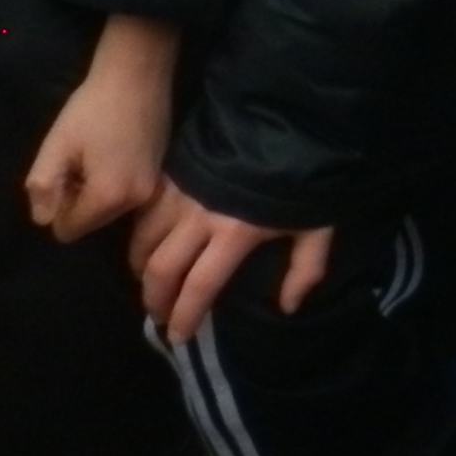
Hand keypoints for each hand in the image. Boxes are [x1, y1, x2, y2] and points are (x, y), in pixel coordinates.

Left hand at [24, 15, 179, 241]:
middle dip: (77, 201)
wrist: (138, 74)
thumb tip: (42, 219)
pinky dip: (114, 183)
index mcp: (109, 197)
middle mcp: (136, 201)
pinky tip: (112, 152)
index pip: (67, 230)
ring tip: (95, 156)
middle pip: (90, 223)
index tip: (63, 173)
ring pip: (108, 211)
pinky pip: (126, 197)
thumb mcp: (57, 145)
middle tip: (78, 162)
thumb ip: (43, 187)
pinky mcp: (159, 176)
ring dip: (95, 192)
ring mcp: (152, 189)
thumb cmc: (92, 108)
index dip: (57, 205)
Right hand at [128, 179, 333, 343]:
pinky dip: (138, 231)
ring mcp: (180, 191)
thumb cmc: (304, 176)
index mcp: (234, 234)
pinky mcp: (172, 170)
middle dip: (154, 299)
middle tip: (157, 315)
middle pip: (161, 269)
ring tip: (148, 282)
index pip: (199, 287)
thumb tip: (288, 307)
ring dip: (139, 267)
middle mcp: (198, 217)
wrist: (289, 119)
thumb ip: (305, 269)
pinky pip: (143, 209)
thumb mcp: (317, 225)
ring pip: (143, 239)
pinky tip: (144, 242)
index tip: (178, 337)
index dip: (185, 316)